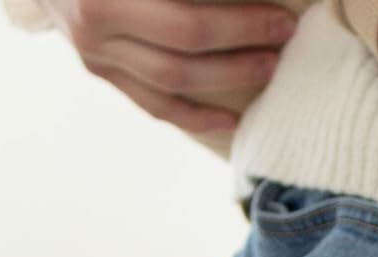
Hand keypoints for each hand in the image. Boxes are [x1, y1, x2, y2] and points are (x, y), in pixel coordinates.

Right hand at [38, 0, 298, 137]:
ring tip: (267, 69)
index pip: (187, 20)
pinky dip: (194, 115)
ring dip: (227, 79)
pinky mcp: (99, 72)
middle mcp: (95, 26)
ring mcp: (94, 55)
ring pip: (172, 83)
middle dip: (242, 43)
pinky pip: (153, 104)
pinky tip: (230, 120)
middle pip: (184, 47)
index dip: (239, 21)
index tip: (281, 15)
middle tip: (283, 34)